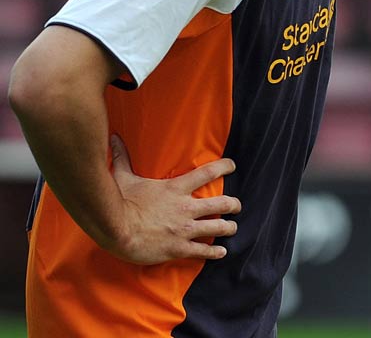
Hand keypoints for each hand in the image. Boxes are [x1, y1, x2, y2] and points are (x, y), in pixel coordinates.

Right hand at [104, 134, 241, 264]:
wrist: (115, 229)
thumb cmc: (119, 202)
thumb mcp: (123, 177)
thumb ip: (122, 158)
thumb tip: (113, 138)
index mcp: (176, 188)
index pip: (208, 173)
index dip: (224, 167)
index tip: (233, 166)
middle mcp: (186, 208)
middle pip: (222, 203)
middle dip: (234, 205)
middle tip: (237, 206)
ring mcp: (184, 229)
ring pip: (218, 227)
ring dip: (228, 228)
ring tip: (232, 228)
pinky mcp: (178, 248)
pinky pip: (203, 251)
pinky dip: (214, 252)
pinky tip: (221, 252)